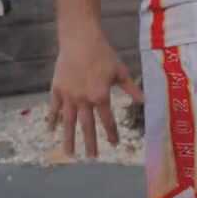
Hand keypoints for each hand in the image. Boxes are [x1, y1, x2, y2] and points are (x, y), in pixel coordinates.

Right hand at [47, 27, 144, 156]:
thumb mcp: (121, 71)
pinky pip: (54, 108)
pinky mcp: (57, 89)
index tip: (114, 144)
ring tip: (70, 154)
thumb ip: (131, 89)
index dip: (112, 133)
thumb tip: (145, 101)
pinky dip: (52, 119)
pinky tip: (51, 130)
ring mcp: (69, 96)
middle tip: (92, 158)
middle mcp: (84, 100)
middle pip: (87, 126)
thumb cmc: (103, 54)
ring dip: (69, 139)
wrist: (80, 39)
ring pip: (68, 122)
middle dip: (90, 143)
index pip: (107, 120)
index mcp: (101, 96)